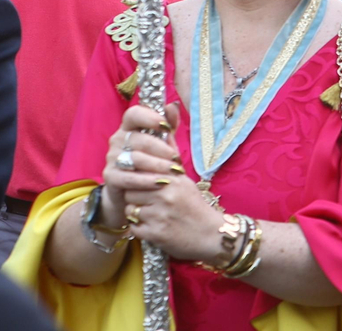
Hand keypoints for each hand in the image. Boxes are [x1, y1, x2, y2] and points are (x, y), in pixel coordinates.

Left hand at [101, 104, 224, 262]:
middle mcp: (167, 193)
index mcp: (174, 176)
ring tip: (154, 211)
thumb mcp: (184, 173)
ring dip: (138, 210)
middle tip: (151, 198)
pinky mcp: (155, 234)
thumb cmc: (194, 203)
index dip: (140, 173)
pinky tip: (154, 225)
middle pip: (131, 187)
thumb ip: (170, 143)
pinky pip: (133, 226)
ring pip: (130, 206)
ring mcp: (160, 214)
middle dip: (137, 193)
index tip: (145, 178)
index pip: (140, 167)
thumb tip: (169, 106)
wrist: (211, 236)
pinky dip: (140, 227)